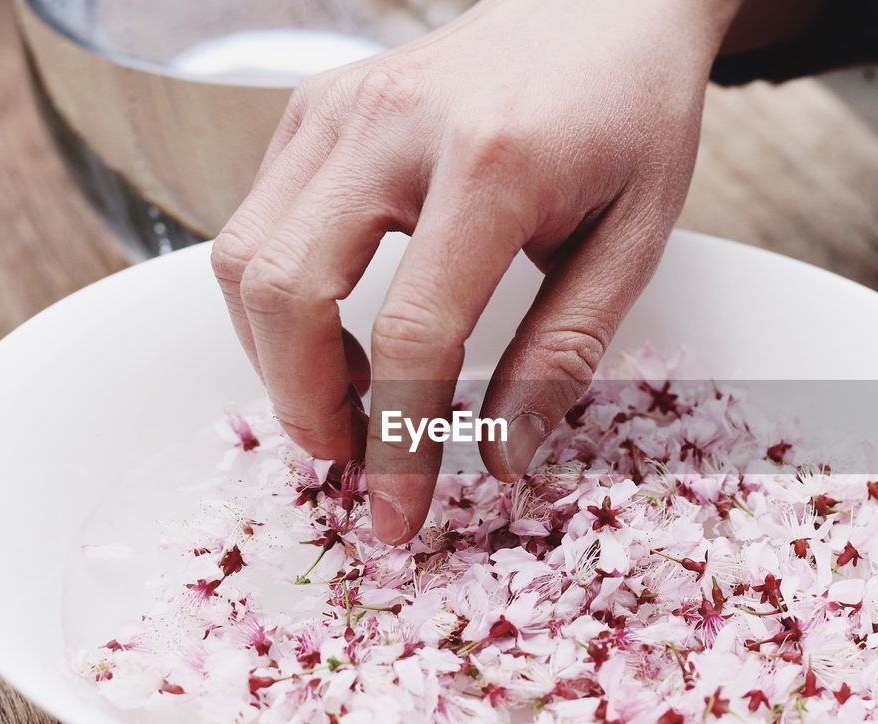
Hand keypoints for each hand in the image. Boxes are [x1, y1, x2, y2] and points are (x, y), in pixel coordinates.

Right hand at [211, 0, 740, 542]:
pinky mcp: (313, 108)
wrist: (602, 5)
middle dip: (304, 408)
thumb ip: (565, 352)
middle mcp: (391, 124)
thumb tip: (500, 460)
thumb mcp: (634, 240)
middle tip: (355, 462)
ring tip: (354, 403)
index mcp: (492, 161)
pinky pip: (255, 222)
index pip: (415, 334)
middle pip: (287, 293)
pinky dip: (279, 301)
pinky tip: (342, 331)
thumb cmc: (630, 118)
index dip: (398, 445)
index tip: (397, 517)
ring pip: (243, 260)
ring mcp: (337, 107)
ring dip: (278, 359)